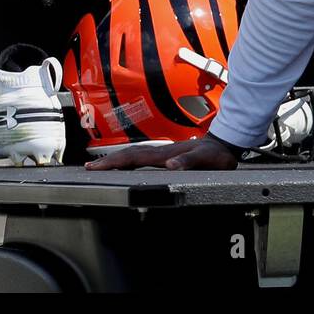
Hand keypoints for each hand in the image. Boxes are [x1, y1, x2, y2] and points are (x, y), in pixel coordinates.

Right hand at [84, 135, 239, 170]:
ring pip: (134, 154)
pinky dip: (128, 160)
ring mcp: (163, 152)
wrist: (226, 144)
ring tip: (98, 166)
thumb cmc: (217, 154)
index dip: (116, 162)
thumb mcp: (208, 160)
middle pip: (130, 154)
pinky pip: (142, 157)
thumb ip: (190, 161)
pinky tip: (122, 165)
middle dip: (108, 160)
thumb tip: (171, 165)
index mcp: (167, 154)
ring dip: (115, 159)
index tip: (97, 167)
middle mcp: (162, 152)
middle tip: (87, 168)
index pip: (136, 157)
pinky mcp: (166, 155)